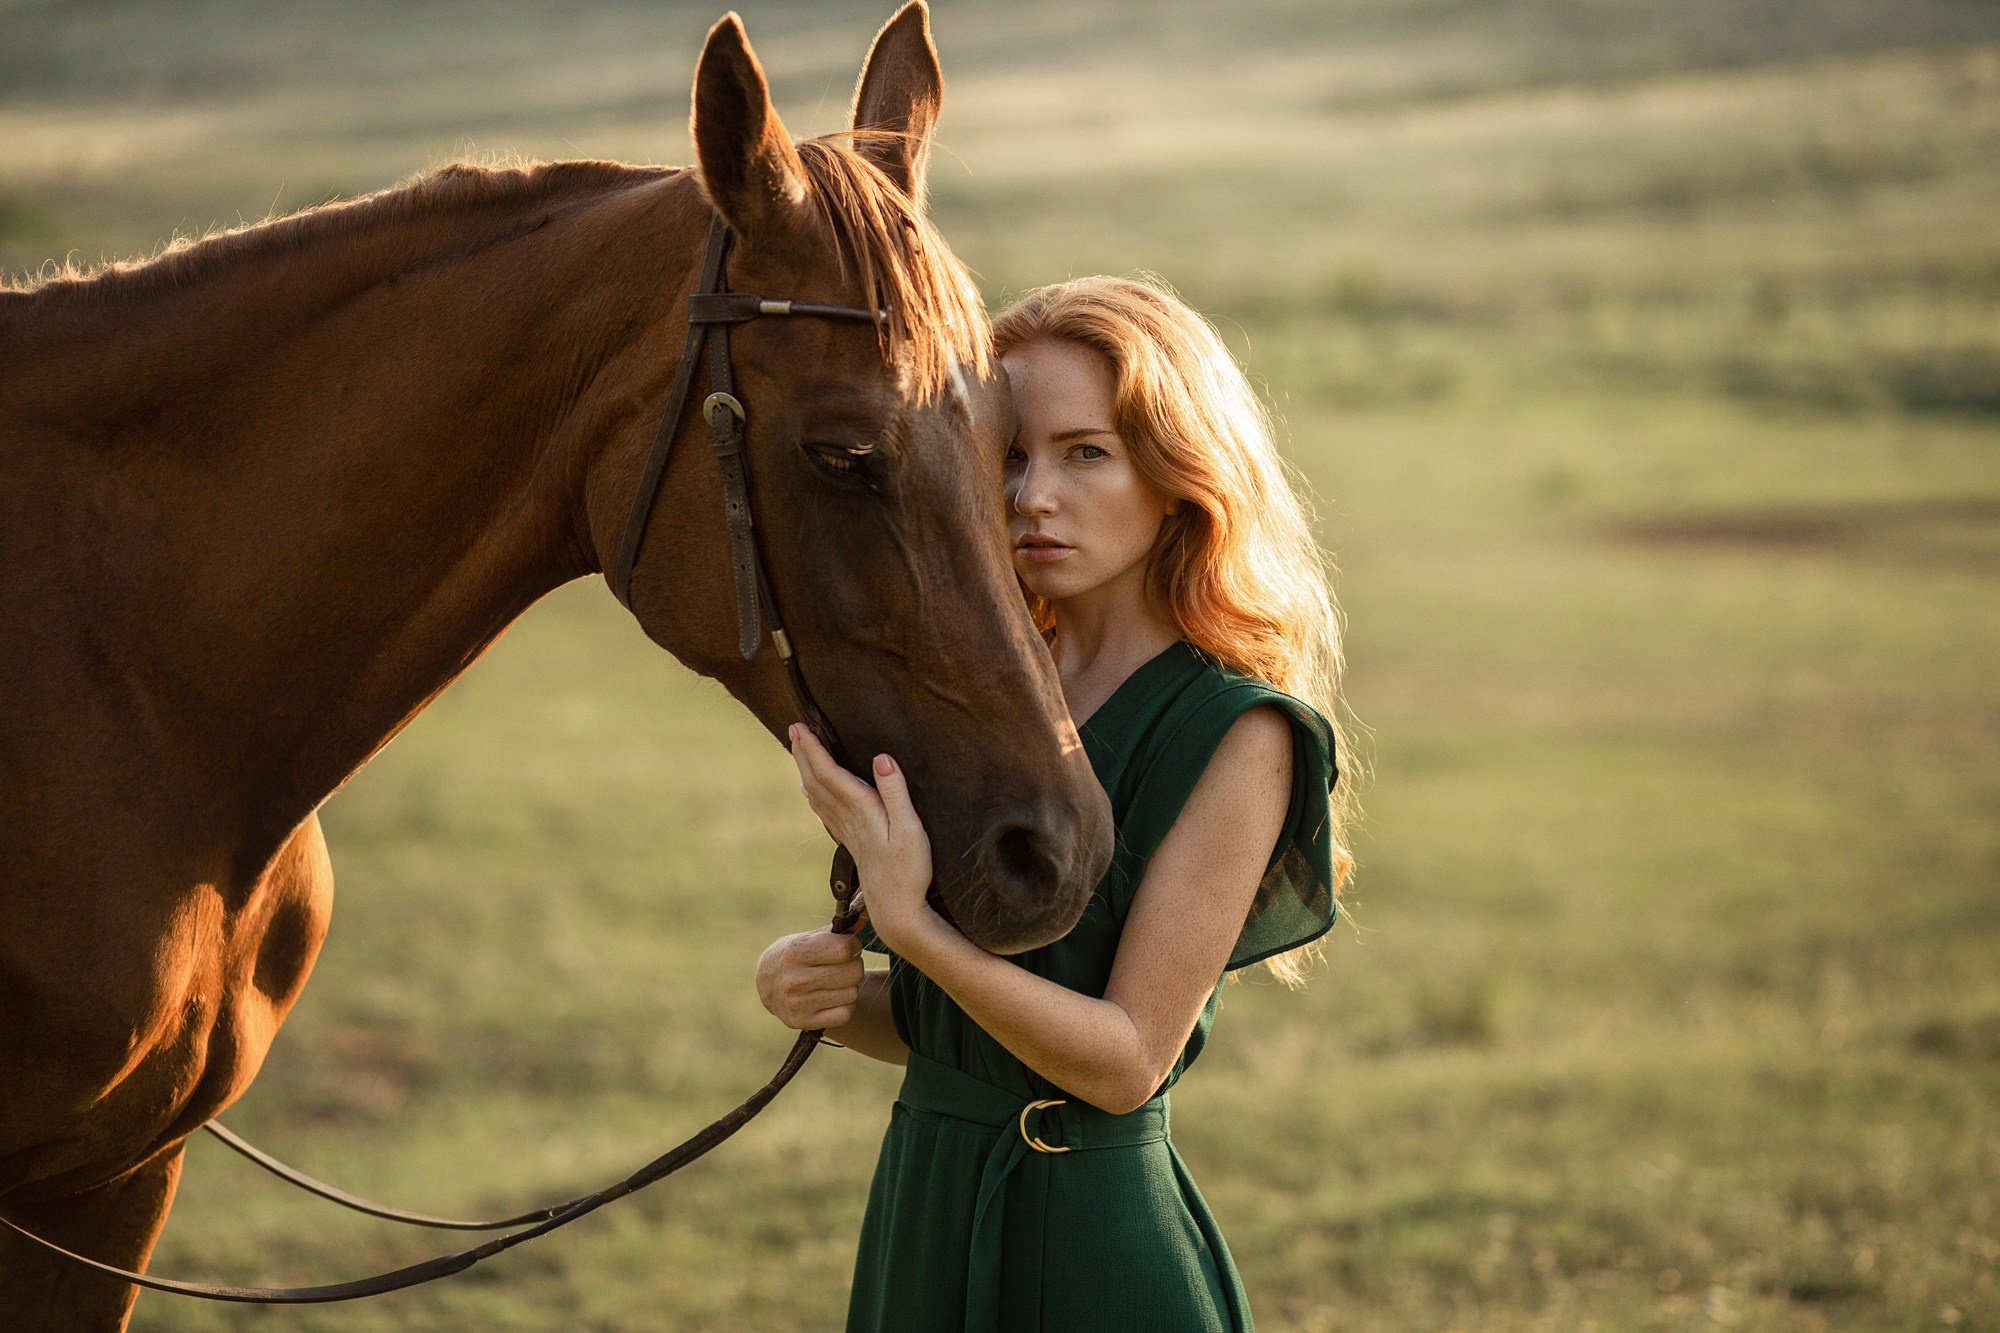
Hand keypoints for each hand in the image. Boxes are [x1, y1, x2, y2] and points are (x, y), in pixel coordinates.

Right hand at [756, 928, 863, 1029]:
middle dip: (853, 965)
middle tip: (842, 964)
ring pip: (852, 993)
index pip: (845, 949)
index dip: (852, 945)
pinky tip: (831, 997)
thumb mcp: (810, 937)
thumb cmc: (794, 954)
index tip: (846, 946)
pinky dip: (844, 1006)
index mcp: (795, 952)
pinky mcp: (804, 1022)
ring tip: (834, 981)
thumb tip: (867, 913)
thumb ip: (840, 929)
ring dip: (849, 986)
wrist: (766, 984)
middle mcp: (794, 979)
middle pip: (853, 972)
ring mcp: (798, 1004)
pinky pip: (845, 1014)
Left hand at [789, 724, 939, 954]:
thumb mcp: (910, 829)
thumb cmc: (909, 871)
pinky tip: (810, 789)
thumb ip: (896, 793)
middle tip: (792, 728)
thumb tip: (881, 758)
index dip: (813, 750)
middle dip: (803, 754)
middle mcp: (847, 820)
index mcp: (861, 812)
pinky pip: (824, 810)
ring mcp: (846, 832)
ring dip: (805, 769)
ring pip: (816, 795)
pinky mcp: (851, 842)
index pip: (829, 774)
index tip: (800, 728)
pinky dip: (813, 793)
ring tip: (798, 749)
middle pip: (816, 781)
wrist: (897, 911)